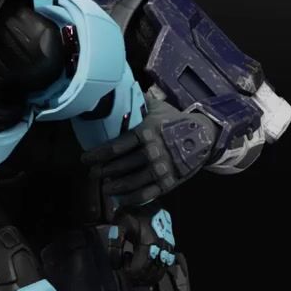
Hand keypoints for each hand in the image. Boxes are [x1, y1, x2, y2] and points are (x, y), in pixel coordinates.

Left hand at [82, 97, 216, 205]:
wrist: (204, 136)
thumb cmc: (176, 121)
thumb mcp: (159, 108)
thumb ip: (139, 103)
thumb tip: (120, 90)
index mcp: (146, 133)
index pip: (115, 147)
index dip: (97, 155)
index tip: (85, 159)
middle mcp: (151, 152)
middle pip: (120, 166)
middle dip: (103, 172)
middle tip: (92, 174)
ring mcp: (160, 169)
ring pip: (131, 181)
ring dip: (114, 186)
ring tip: (104, 188)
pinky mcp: (169, 182)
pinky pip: (146, 193)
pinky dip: (132, 198)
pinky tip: (121, 200)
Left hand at [107, 206, 175, 283]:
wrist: (145, 199)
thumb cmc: (130, 212)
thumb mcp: (118, 227)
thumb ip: (114, 247)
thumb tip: (115, 266)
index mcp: (147, 242)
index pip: (139, 268)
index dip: (129, 272)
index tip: (123, 265)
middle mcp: (160, 246)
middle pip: (150, 273)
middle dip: (136, 276)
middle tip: (127, 270)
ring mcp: (168, 246)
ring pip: (160, 271)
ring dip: (147, 276)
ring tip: (136, 270)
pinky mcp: (171, 244)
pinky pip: (166, 264)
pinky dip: (157, 270)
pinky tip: (147, 267)